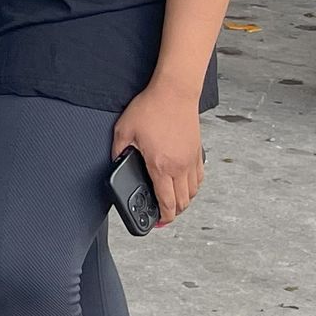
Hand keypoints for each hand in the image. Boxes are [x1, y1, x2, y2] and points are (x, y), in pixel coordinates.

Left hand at [111, 82, 203, 226]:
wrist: (174, 92)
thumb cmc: (150, 108)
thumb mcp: (124, 129)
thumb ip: (118, 150)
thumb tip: (116, 163)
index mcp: (160, 165)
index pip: (166, 202)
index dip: (163, 218)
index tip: (158, 222)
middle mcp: (179, 167)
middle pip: (181, 202)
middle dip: (172, 213)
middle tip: (162, 214)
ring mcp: (191, 160)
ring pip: (192, 193)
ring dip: (183, 201)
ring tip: (172, 202)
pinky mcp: (198, 152)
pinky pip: (199, 179)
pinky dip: (192, 188)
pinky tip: (184, 185)